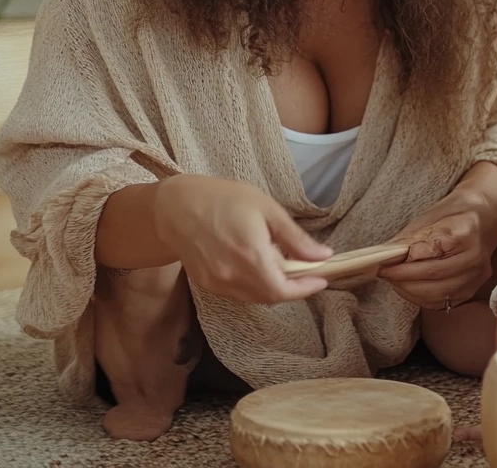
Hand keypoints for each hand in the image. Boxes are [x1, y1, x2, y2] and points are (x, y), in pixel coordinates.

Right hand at [152, 174, 333, 304]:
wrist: (173, 206)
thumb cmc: (222, 199)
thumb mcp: (266, 209)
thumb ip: (295, 238)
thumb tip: (323, 256)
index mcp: (251, 256)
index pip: (284, 290)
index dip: (306, 289)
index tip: (321, 278)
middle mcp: (232, 275)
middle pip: (271, 296)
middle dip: (292, 288)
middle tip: (306, 270)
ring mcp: (217, 283)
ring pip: (254, 297)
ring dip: (273, 288)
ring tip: (283, 266)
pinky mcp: (206, 284)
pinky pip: (238, 293)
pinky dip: (254, 286)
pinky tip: (257, 266)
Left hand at [378, 185, 496, 310]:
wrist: (487, 216)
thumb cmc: (456, 212)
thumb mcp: (432, 214)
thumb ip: (412, 237)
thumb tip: (387, 254)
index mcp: (466, 232)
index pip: (433, 251)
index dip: (406, 261)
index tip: (386, 262)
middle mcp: (476, 256)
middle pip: (434, 275)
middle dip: (403, 277)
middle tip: (384, 273)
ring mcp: (477, 275)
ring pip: (438, 292)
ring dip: (410, 290)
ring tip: (394, 281)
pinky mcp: (473, 289)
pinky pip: (444, 301)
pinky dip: (422, 298)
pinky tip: (409, 288)